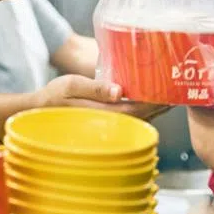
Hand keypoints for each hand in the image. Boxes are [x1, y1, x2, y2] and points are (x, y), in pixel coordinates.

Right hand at [33, 77, 171, 121]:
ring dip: (153, 108)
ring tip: (167, 92)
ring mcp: (108, 126)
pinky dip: (141, 109)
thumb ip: (95, 88)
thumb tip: (120, 92)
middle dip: (161, 104)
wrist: (35, 112)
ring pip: (138, 119)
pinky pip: (129, 118)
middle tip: (177, 89)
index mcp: (104, 114)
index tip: (173, 91)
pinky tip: (146, 99)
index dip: (158, 102)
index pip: (139, 111)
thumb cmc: (52, 97)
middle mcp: (110, 124)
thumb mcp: (70, 86)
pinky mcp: (105, 124)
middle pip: (143, 116)